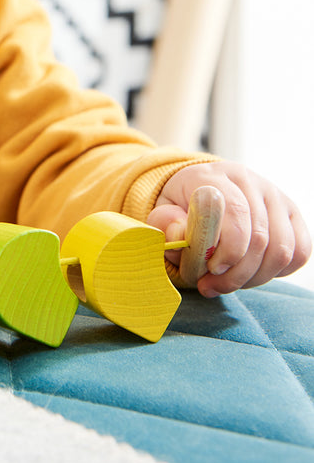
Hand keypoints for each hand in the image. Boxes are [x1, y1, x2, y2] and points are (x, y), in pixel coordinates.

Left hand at [147, 162, 311, 296]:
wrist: (201, 192)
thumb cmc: (180, 207)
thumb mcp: (162, 213)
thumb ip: (165, 224)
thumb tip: (181, 234)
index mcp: (213, 176)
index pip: (235, 212)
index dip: (228, 249)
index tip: (210, 270)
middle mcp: (248, 180)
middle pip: (259, 238)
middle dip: (236, 274)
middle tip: (210, 285)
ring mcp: (274, 196)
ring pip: (281, 250)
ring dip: (254, 277)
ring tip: (227, 282)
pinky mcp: (291, 214)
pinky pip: (299, 252)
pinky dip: (278, 272)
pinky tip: (251, 272)